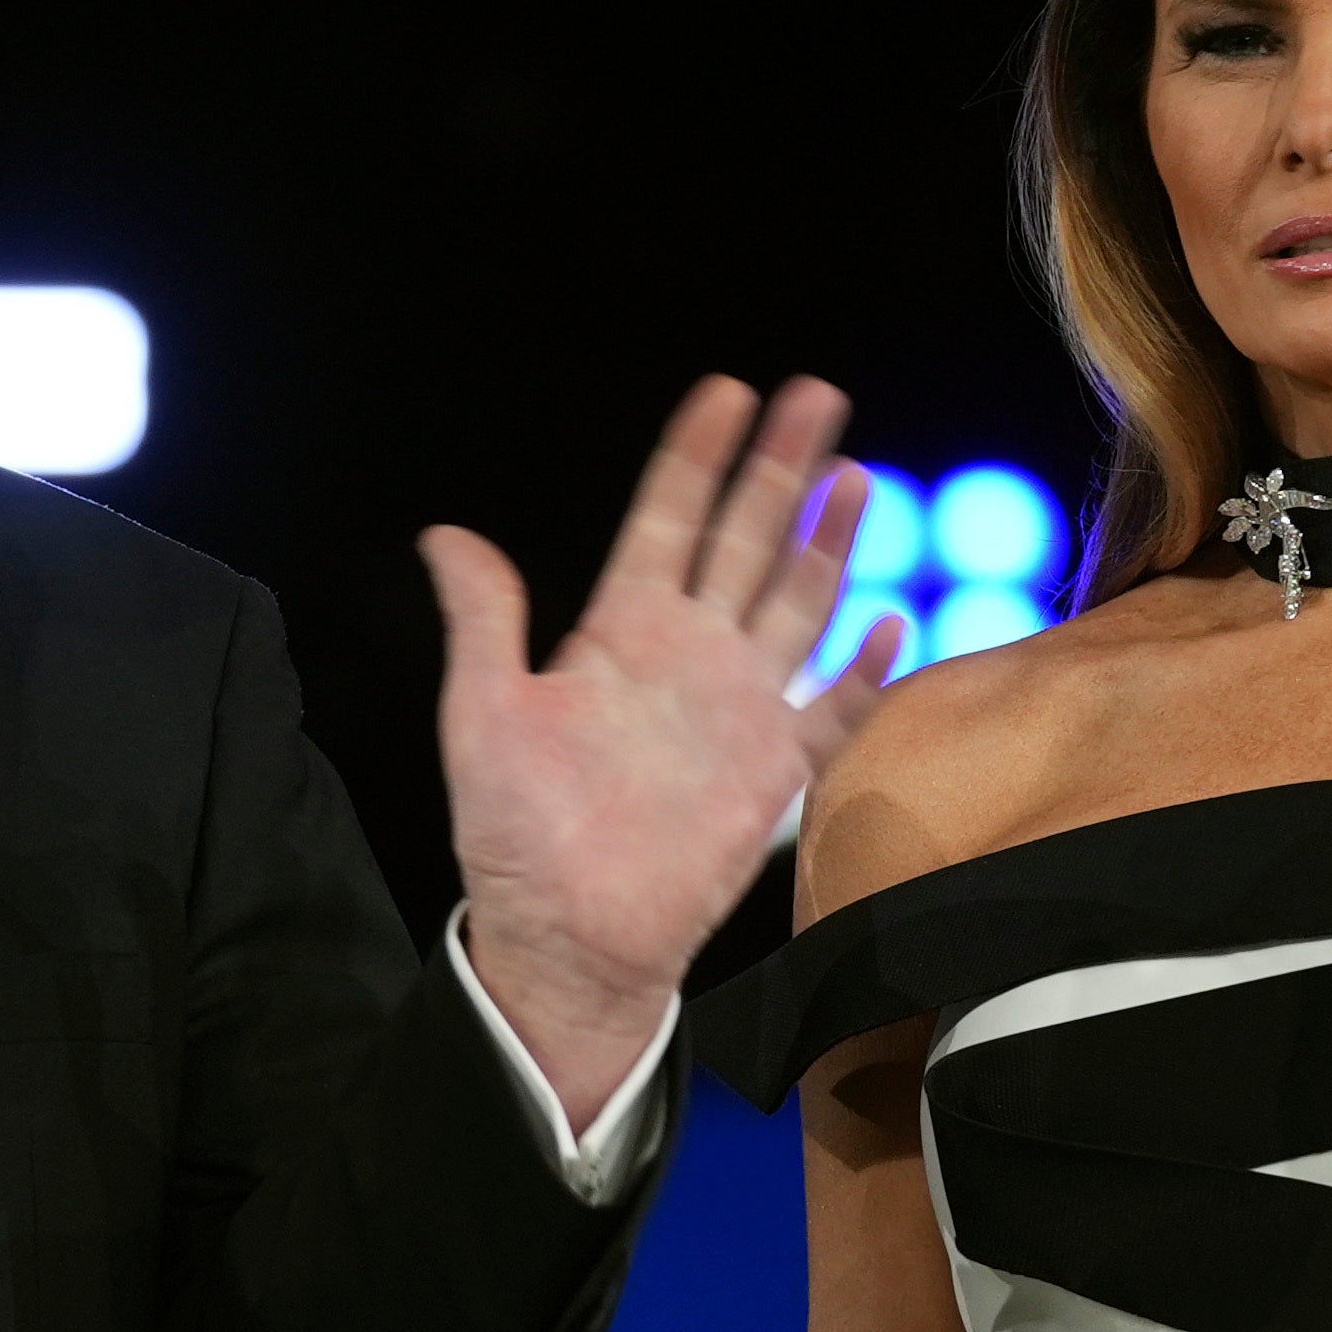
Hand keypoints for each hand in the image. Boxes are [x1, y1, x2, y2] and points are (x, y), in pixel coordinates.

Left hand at [420, 377, 897, 1127]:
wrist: (567, 939)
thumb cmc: (516, 835)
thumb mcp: (481, 713)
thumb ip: (483, 621)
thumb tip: (444, 535)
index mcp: (620, 632)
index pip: (667, 520)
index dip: (697, 457)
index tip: (725, 392)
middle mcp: (688, 656)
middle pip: (748, 540)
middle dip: (781, 468)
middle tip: (815, 395)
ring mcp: (739, 710)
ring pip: (798, 603)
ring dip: (828, 542)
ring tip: (854, 474)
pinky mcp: (775, 772)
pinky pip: (835, 711)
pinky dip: (865, 670)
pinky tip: (888, 622)